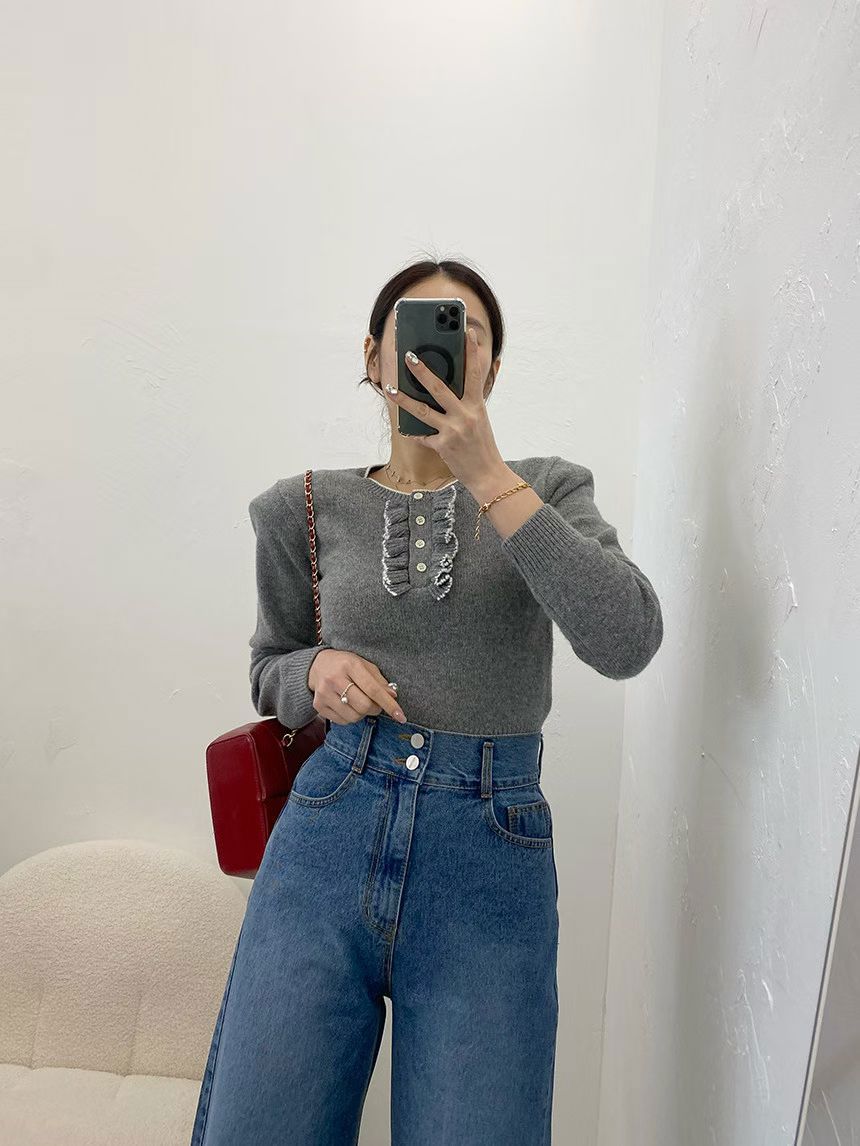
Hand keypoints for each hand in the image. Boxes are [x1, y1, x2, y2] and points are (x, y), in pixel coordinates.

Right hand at [308, 649, 406, 724]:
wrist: (317, 665)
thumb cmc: (346, 665)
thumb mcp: (364, 665)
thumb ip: (379, 681)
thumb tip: (393, 696)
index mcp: (350, 665)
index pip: (373, 689)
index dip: (389, 704)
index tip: (401, 716)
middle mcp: (335, 679)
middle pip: (364, 706)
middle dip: (375, 709)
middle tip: (375, 704)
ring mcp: (324, 693)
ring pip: (353, 716)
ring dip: (362, 714)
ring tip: (359, 703)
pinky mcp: (319, 705)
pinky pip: (342, 721)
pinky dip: (351, 717)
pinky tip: (348, 706)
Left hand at [389, 327, 505, 488]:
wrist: (488, 475)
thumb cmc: (482, 445)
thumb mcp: (479, 420)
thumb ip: (465, 403)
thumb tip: (444, 387)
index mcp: (477, 406)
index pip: (474, 374)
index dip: (471, 352)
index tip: (467, 333)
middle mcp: (465, 416)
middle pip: (439, 388)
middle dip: (422, 370)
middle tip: (408, 356)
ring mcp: (452, 431)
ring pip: (422, 411)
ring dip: (404, 399)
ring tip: (391, 389)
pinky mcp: (442, 446)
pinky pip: (422, 436)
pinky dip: (413, 432)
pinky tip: (404, 427)